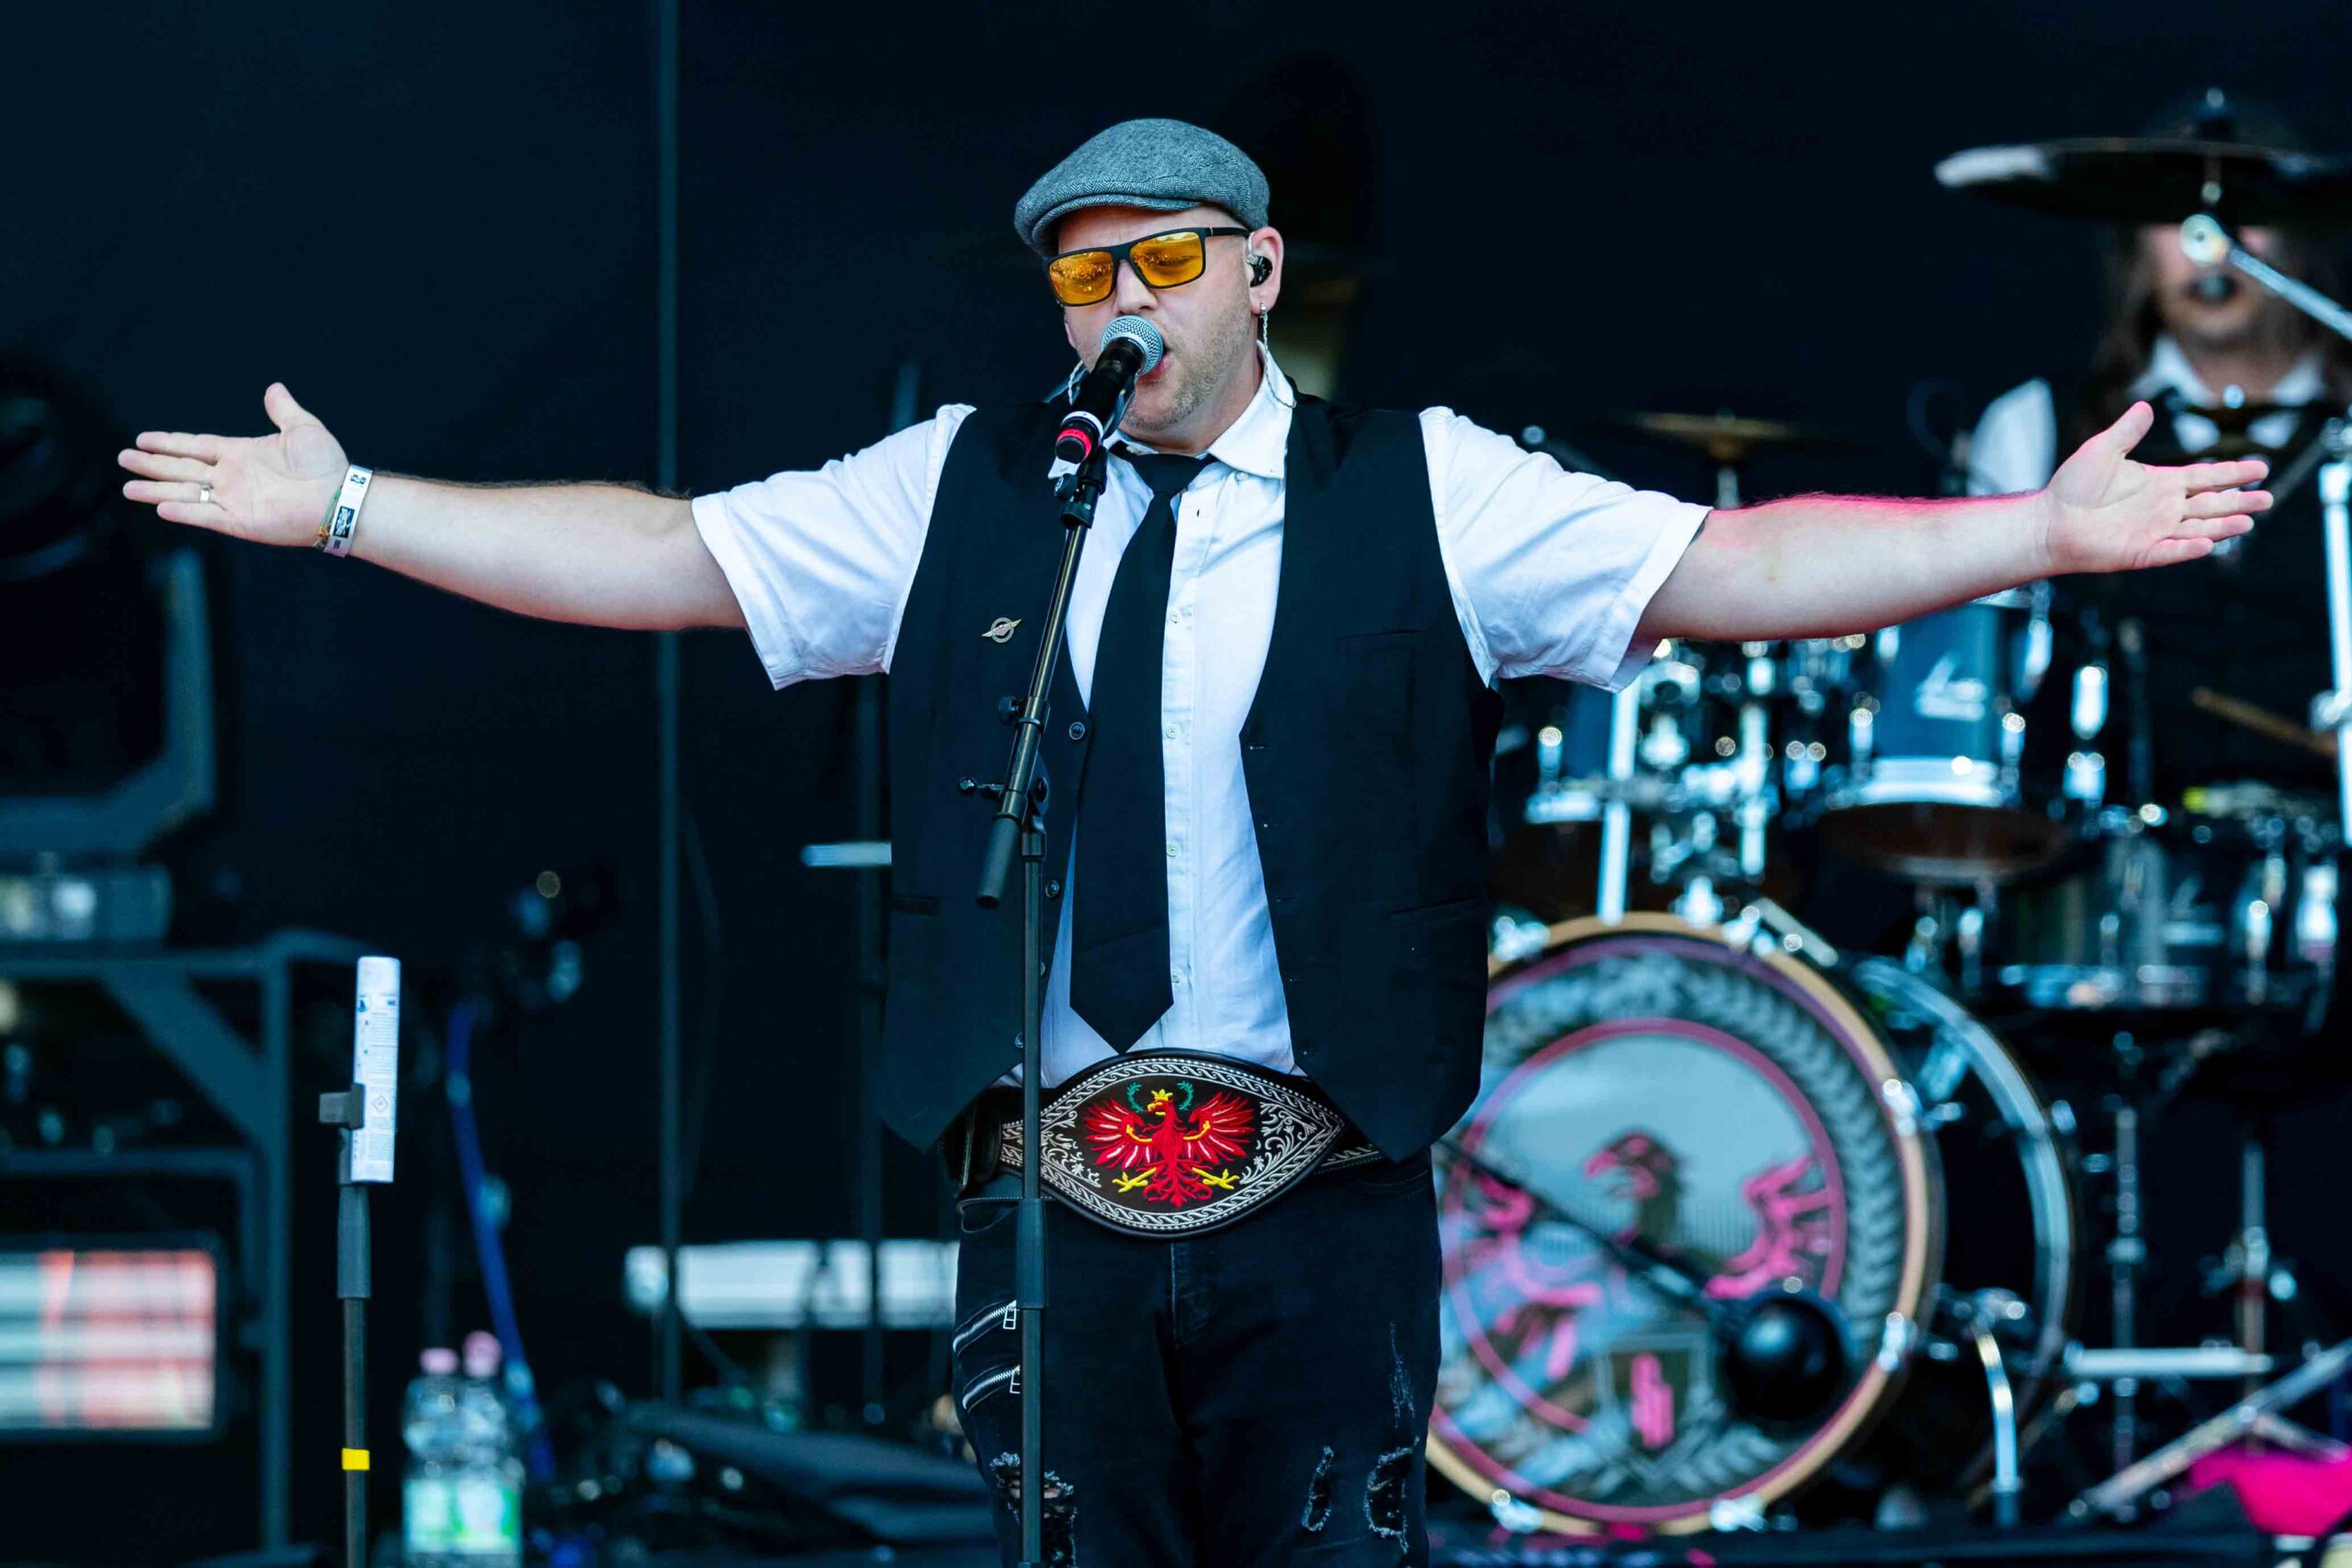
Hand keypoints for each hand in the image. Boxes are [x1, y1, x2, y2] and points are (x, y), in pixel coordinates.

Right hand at [117, 383, 348, 547]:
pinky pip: (205, 515)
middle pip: (182, 468)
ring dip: (156, 488)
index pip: (196, 445)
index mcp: (241, 454)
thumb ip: (283, 410)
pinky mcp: (240, 521)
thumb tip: (274, 388)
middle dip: (152, 463)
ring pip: (185, 492)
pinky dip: (183, 511)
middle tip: (123, 458)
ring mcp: (234, 499)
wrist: (340, 497)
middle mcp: (232, 476)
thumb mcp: (303, 429)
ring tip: (127, 487)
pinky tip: (160, 506)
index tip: (143, 438)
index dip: (170, 442)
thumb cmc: (325, 465)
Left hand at [2039, 401, 2271, 574]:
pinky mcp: (2141, 552)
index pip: (2206, 477)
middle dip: (2240, 500)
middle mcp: (2164, 508)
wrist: (2048, 522)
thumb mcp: (2102, 451)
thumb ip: (2127, 432)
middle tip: (2269, 497)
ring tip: (2250, 519)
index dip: (2234, 473)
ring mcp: (2155, 531)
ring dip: (2224, 525)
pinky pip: (2171, 551)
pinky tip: (2209, 543)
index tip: (2261, 467)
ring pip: (2200, 528)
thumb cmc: (2072, 488)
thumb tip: (2145, 406)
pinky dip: (2189, 548)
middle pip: (2212, 504)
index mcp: (2161, 483)